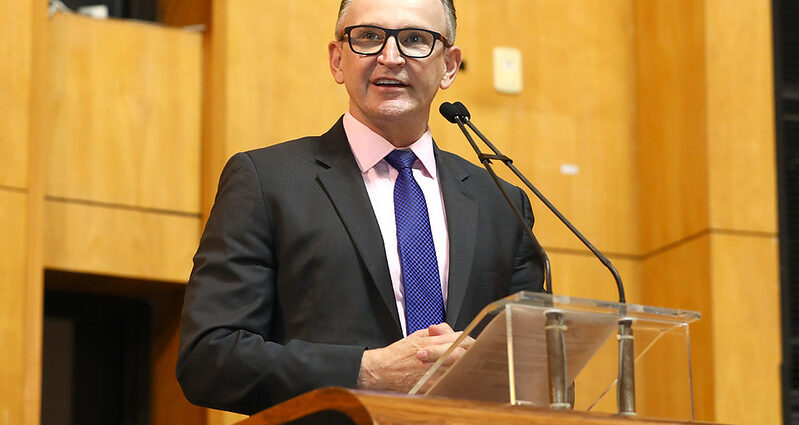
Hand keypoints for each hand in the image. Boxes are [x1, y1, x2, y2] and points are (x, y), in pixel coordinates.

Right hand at [356, 323, 472, 392]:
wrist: (381, 371)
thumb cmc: (398, 354)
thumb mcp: (417, 336)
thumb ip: (437, 332)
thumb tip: (450, 330)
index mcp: (431, 342)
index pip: (461, 339)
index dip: (469, 341)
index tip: (472, 344)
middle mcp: (433, 356)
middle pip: (463, 354)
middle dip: (471, 353)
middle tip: (476, 355)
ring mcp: (432, 373)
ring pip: (459, 369)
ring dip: (466, 367)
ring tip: (471, 368)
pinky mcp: (430, 387)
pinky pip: (449, 384)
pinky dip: (456, 381)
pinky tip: (459, 380)